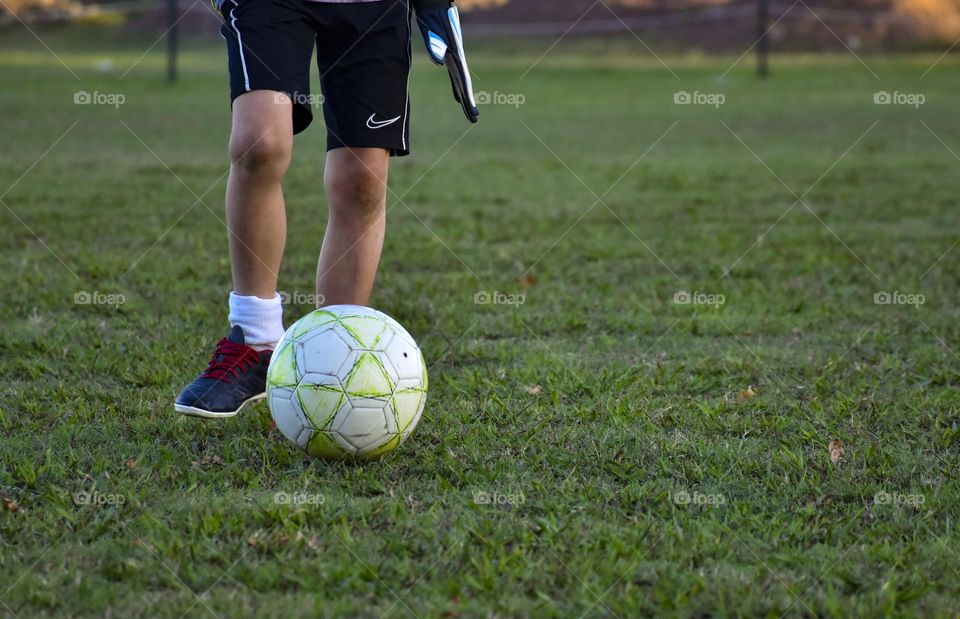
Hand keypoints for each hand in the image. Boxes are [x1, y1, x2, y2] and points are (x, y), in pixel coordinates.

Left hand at [414, 1, 478, 122]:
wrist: (434, 5)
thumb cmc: (432, 16)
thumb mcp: (432, 29)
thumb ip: (435, 44)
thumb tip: (440, 61)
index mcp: (456, 55)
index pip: (464, 81)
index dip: (468, 97)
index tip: (472, 112)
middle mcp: (457, 58)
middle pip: (464, 85)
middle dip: (469, 102)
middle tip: (474, 119)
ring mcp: (453, 58)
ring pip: (460, 83)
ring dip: (464, 97)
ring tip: (469, 113)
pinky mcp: (448, 56)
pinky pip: (454, 77)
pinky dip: (457, 88)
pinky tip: (457, 98)